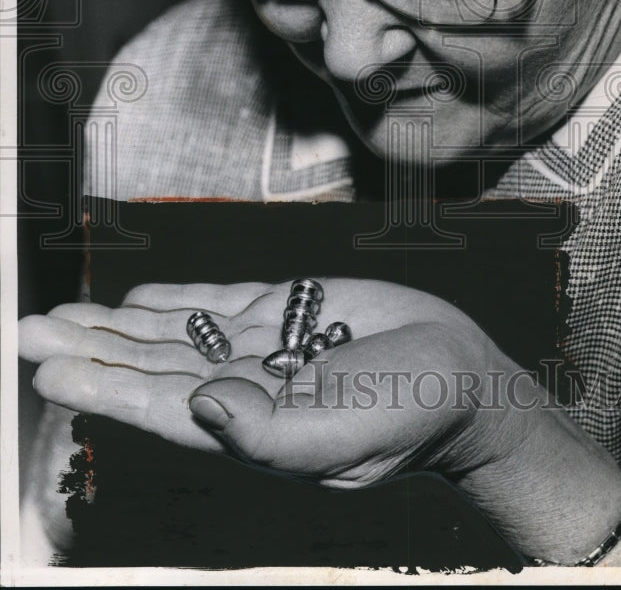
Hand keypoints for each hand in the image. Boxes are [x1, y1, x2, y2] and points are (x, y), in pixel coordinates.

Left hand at [19, 278, 516, 488]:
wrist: (464, 377)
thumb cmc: (415, 415)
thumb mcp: (350, 435)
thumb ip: (273, 431)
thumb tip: (200, 407)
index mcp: (253, 427)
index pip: (161, 408)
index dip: (103, 387)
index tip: (49, 369)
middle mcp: (247, 388)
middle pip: (153, 366)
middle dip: (90, 350)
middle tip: (28, 329)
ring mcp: (266, 348)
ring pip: (176, 333)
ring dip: (117, 324)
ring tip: (60, 315)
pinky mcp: (292, 311)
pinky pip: (220, 305)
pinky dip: (175, 301)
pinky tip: (136, 300)